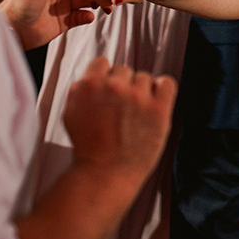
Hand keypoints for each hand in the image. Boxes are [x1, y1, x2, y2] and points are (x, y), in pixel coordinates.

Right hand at [63, 57, 175, 185]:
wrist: (105, 175)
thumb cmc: (88, 149)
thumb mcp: (71, 114)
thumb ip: (81, 91)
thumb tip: (92, 77)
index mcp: (89, 85)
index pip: (103, 63)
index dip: (106, 76)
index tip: (109, 89)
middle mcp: (114, 86)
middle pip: (125, 70)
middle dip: (123, 86)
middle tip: (121, 108)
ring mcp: (138, 97)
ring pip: (145, 77)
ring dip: (142, 90)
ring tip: (135, 113)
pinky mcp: (159, 108)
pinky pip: (167, 83)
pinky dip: (163, 88)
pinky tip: (156, 101)